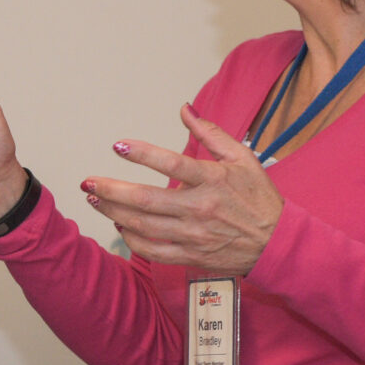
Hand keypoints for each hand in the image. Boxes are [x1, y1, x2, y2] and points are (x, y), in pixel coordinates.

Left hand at [81, 105, 282, 276]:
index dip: (143, 154)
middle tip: (88, 182)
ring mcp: (193, 235)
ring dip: (114, 212)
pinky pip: (152, 250)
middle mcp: (200, 208)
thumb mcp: (242, 158)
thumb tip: (184, 109)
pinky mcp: (190, 255)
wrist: (276, 243)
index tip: (118, 145)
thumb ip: (210, 133)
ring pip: (143, 225)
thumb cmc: (259, 197)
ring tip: (94, 200)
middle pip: (146, 200)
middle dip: (111, 190)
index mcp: (214, 180)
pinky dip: (131, 239)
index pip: (172, 164)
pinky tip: (118, 225)